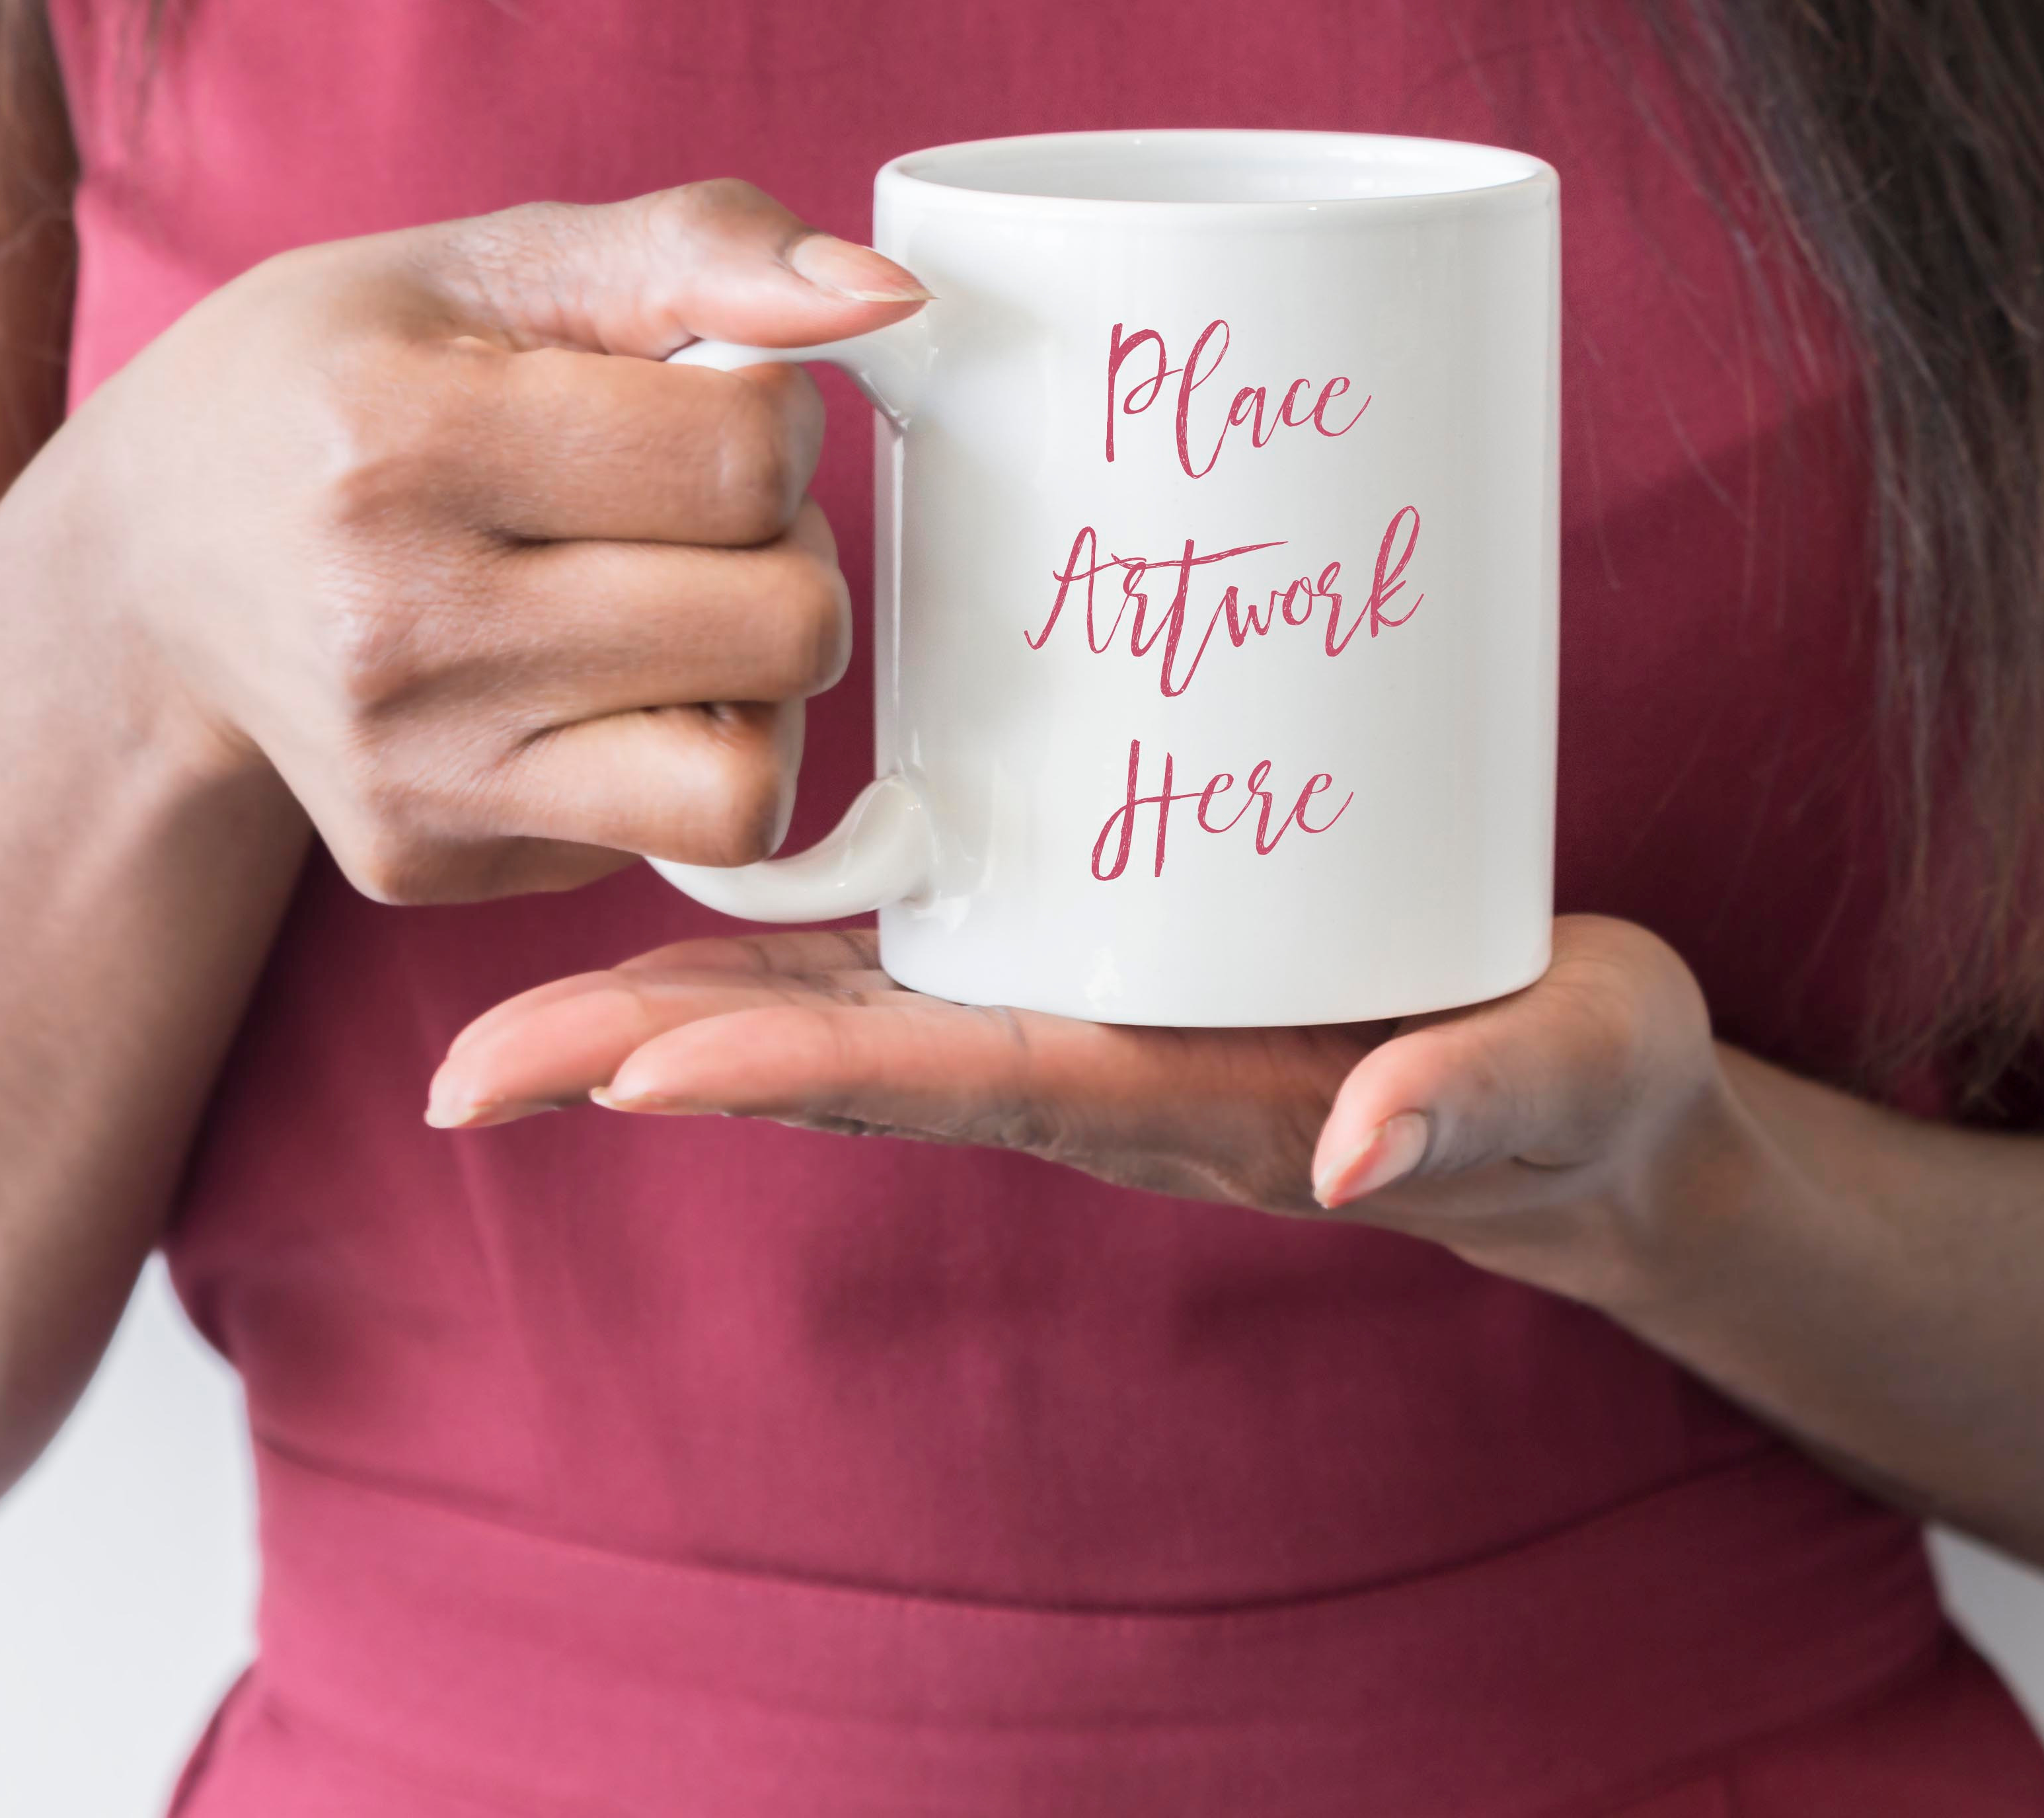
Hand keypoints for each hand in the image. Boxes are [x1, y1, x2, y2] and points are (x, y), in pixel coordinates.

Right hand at [51, 180, 927, 898]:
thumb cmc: (339, 381)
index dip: (770, 419)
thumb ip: (701, 251)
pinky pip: (669, 842)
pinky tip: (578, 681)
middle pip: (784, 627)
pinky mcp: (427, 862)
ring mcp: (411, 770)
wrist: (150, 561)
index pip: (747, 458)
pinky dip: (667, 755)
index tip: (694, 407)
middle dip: (784, 556)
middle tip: (693, 518)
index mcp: (407, 441)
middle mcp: (399, 627)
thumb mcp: (494, 261)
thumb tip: (889, 297)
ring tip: (668, 612)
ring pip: (749, 783)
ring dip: (754, 690)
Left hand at [426, 914, 1748, 1301]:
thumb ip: (1478, 1098)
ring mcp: (1078, 1011)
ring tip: (502, 1016)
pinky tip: (685, 890)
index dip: (789, 1068)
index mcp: (1170, 1091)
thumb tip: (1363, 1153)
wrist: (1575, 1107)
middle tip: (467, 1077)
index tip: (634, 1067)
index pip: (948, 1075)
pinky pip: (911, 952)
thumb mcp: (1561, 1081)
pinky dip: (782, 943)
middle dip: (656, 1064)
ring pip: (843, 1010)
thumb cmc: (1568, 1096)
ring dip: (674, 1009)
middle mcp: (1086, 1060)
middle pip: (839, 1060)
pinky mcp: (1100, 951)